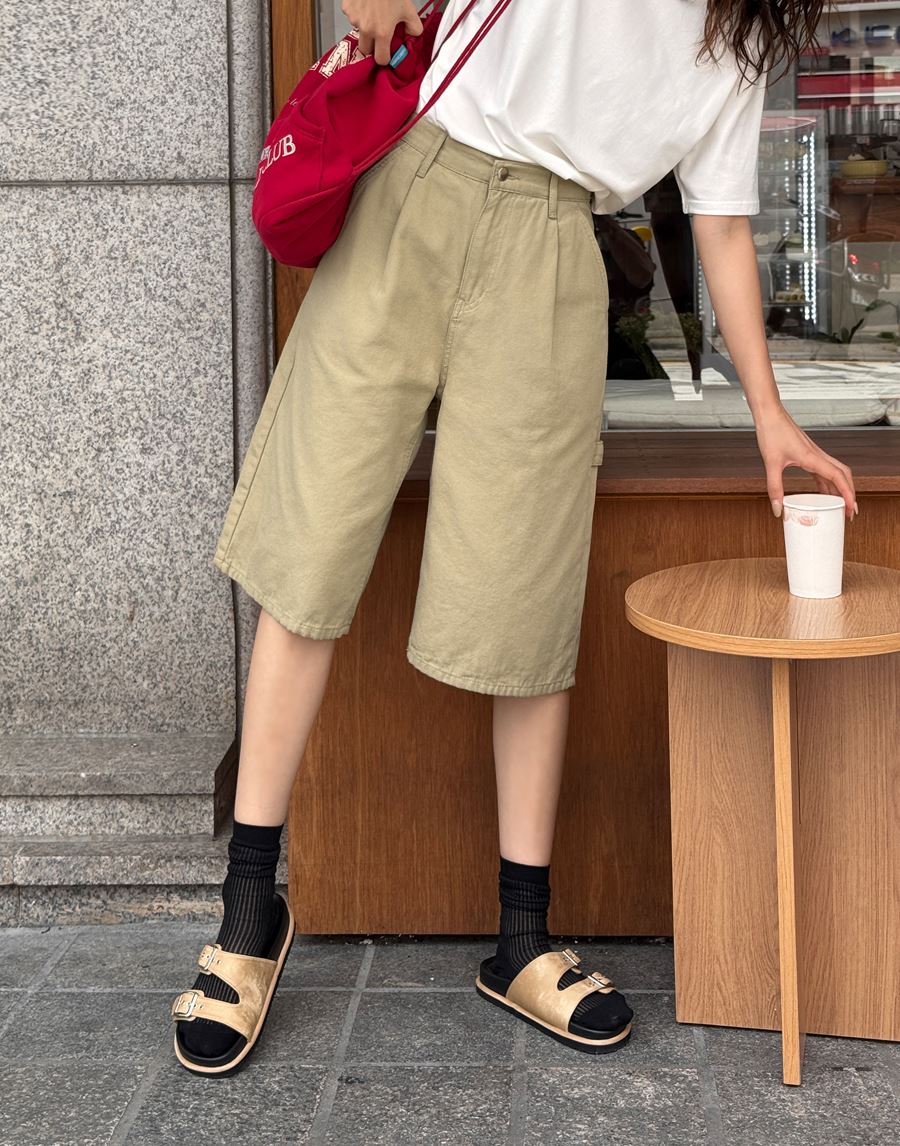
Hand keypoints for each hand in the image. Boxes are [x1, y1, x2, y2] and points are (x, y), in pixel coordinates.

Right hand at [342, 0, 423, 64]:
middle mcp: (366, 29)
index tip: (386, 53)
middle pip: (366, 50)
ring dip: (365, 26)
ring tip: (373, 12)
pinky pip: (352, 16)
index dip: (385, 58)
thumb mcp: (409, 9)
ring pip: (358, 31)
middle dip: (372, 46)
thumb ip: (414, 27)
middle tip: (378, 34)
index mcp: (382, 33)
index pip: (380, 59)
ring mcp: (354, 19)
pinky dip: (358, 13)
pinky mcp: (347, 9)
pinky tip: (366, 4)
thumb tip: (411, 35)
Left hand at [754, 404, 857, 520]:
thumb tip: (778, 509)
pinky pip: (823, 470)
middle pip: (843, 475)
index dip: (847, 494)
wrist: (769, 414)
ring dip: (839, 489)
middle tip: (849, 511)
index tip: (851, 508)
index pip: (838, 477)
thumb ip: (774, 488)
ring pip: (835, 472)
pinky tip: (822, 492)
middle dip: (849, 493)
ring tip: (838, 506)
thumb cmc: (772, 432)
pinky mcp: (807, 453)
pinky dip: (826, 483)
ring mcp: (814, 454)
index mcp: (812, 457)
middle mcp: (817, 455)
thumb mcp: (771, 463)